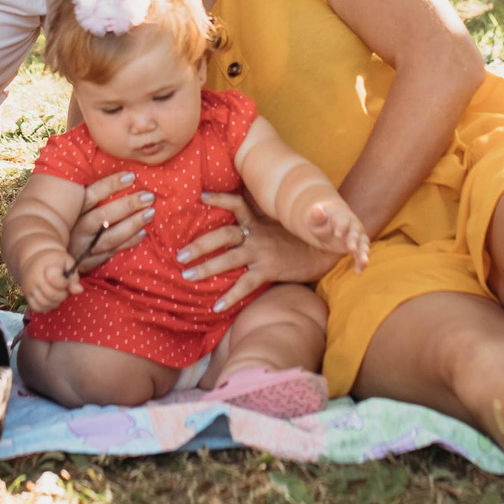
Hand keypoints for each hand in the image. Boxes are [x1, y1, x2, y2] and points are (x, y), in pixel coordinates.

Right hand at [18, 247, 74, 312]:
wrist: (34, 257)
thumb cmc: (54, 261)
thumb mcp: (67, 262)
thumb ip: (74, 277)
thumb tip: (79, 290)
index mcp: (46, 267)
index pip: (56, 281)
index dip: (64, 283)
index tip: (65, 279)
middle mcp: (35, 278)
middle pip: (52, 295)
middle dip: (62, 295)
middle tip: (63, 288)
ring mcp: (29, 288)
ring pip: (44, 304)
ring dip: (55, 302)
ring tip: (57, 293)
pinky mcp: (27, 296)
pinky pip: (37, 308)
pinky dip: (46, 307)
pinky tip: (50, 299)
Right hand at [67, 171, 156, 274]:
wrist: (46, 255)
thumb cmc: (64, 222)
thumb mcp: (69, 205)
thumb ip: (83, 191)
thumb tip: (114, 173)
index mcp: (69, 212)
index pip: (90, 195)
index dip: (111, 185)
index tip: (131, 176)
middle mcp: (74, 230)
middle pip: (103, 217)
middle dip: (128, 205)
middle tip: (149, 197)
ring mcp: (81, 248)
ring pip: (110, 237)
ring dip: (132, 225)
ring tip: (150, 213)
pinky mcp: (86, 263)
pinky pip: (110, 252)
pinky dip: (127, 243)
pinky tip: (141, 234)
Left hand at [182, 192, 340, 314]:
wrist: (323, 252)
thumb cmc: (296, 238)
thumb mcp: (278, 222)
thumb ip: (259, 218)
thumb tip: (240, 212)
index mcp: (258, 221)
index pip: (236, 203)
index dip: (218, 198)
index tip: (200, 196)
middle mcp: (256, 234)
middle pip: (223, 234)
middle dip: (200, 244)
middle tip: (180, 255)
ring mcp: (262, 252)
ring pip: (229, 259)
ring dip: (206, 268)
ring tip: (187, 276)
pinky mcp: (269, 270)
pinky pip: (245, 284)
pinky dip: (229, 296)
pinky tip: (216, 307)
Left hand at [299, 195, 371, 270]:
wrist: (329, 223)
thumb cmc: (320, 221)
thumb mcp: (315, 218)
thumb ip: (316, 215)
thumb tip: (316, 210)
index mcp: (342, 217)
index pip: (343, 221)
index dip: (341, 227)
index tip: (338, 235)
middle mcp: (354, 225)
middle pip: (355, 232)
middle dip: (353, 240)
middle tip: (351, 249)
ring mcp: (358, 236)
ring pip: (363, 244)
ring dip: (363, 253)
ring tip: (364, 262)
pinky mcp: (359, 246)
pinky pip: (362, 254)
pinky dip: (361, 262)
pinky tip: (358, 272)